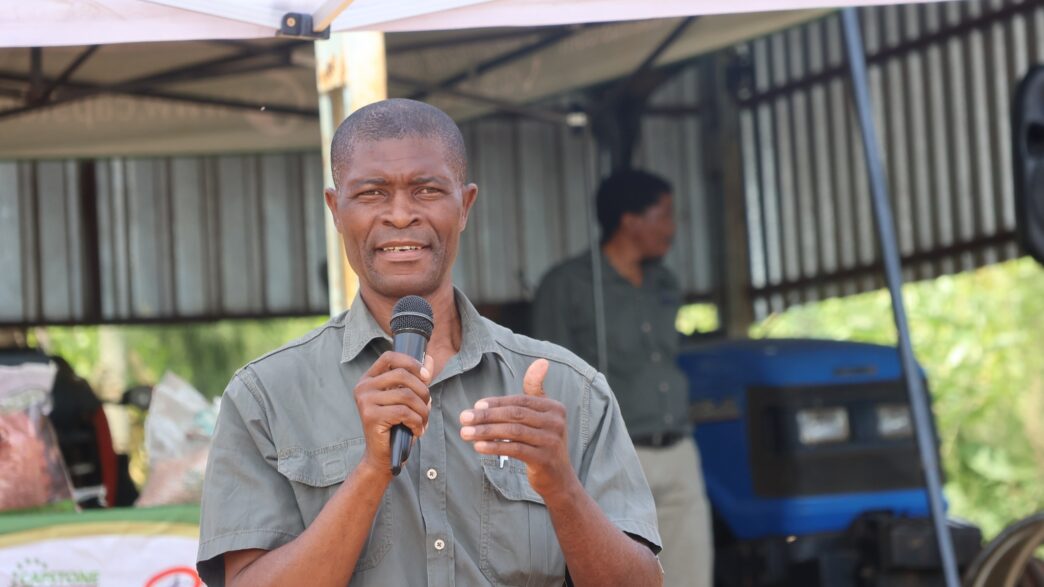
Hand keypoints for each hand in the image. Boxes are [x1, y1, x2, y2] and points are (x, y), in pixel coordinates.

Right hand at [353, 351, 433, 476]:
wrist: (382, 457)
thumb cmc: (396, 426)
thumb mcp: (408, 399)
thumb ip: (417, 379)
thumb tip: (429, 358)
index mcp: (369, 379)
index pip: (390, 357)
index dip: (411, 363)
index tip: (426, 377)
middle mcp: (363, 387)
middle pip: (402, 375)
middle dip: (422, 391)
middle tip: (427, 407)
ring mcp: (365, 401)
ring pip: (406, 395)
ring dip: (422, 410)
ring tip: (423, 422)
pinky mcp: (370, 416)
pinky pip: (404, 412)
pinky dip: (417, 422)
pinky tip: (416, 431)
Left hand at [459, 359, 573, 495]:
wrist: (559, 478)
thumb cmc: (543, 442)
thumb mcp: (542, 416)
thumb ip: (536, 391)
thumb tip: (541, 361)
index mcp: (554, 408)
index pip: (520, 401)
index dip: (496, 403)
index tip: (475, 406)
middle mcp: (556, 422)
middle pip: (515, 414)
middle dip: (486, 416)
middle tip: (464, 418)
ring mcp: (551, 441)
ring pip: (512, 432)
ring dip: (485, 431)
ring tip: (465, 433)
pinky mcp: (544, 459)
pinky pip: (514, 449)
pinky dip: (494, 447)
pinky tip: (478, 447)